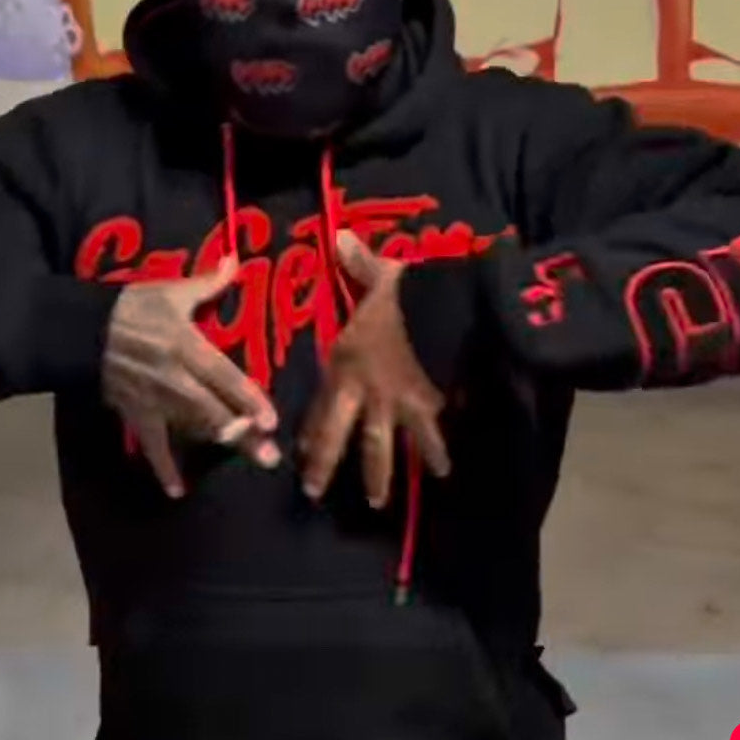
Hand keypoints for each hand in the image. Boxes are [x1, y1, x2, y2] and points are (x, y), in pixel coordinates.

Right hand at [103, 256, 280, 497]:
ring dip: (221, 445)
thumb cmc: (131, 307)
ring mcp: (155, 400)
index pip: (224, 376)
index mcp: (187, 346)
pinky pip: (152, 445)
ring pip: (194, 428)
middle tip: (270, 456)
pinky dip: (163, 469)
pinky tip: (177, 491)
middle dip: (244, 434)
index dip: (248, 398)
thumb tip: (237, 260)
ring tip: (250, 462)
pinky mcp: (136, 413)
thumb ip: (207, 283)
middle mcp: (175, 378)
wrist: (82, 331)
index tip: (271, 419)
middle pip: (215, 410)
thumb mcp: (170, 290)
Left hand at [299, 231, 450, 508]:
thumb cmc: (404, 294)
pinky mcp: (429, 407)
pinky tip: (442, 473)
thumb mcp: (378, 276)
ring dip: (380, 476)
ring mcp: (396, 404)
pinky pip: (430, 435)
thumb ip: (358, 263)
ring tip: (379, 505)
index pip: (318, 403)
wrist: (443, 311)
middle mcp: (364, 391)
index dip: (306, 427)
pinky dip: (436, 453)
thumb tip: (340, 235)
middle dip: (326, 466)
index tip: (296, 451)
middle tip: (314, 495)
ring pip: (383, 448)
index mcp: (344, 363)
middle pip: (339, 436)